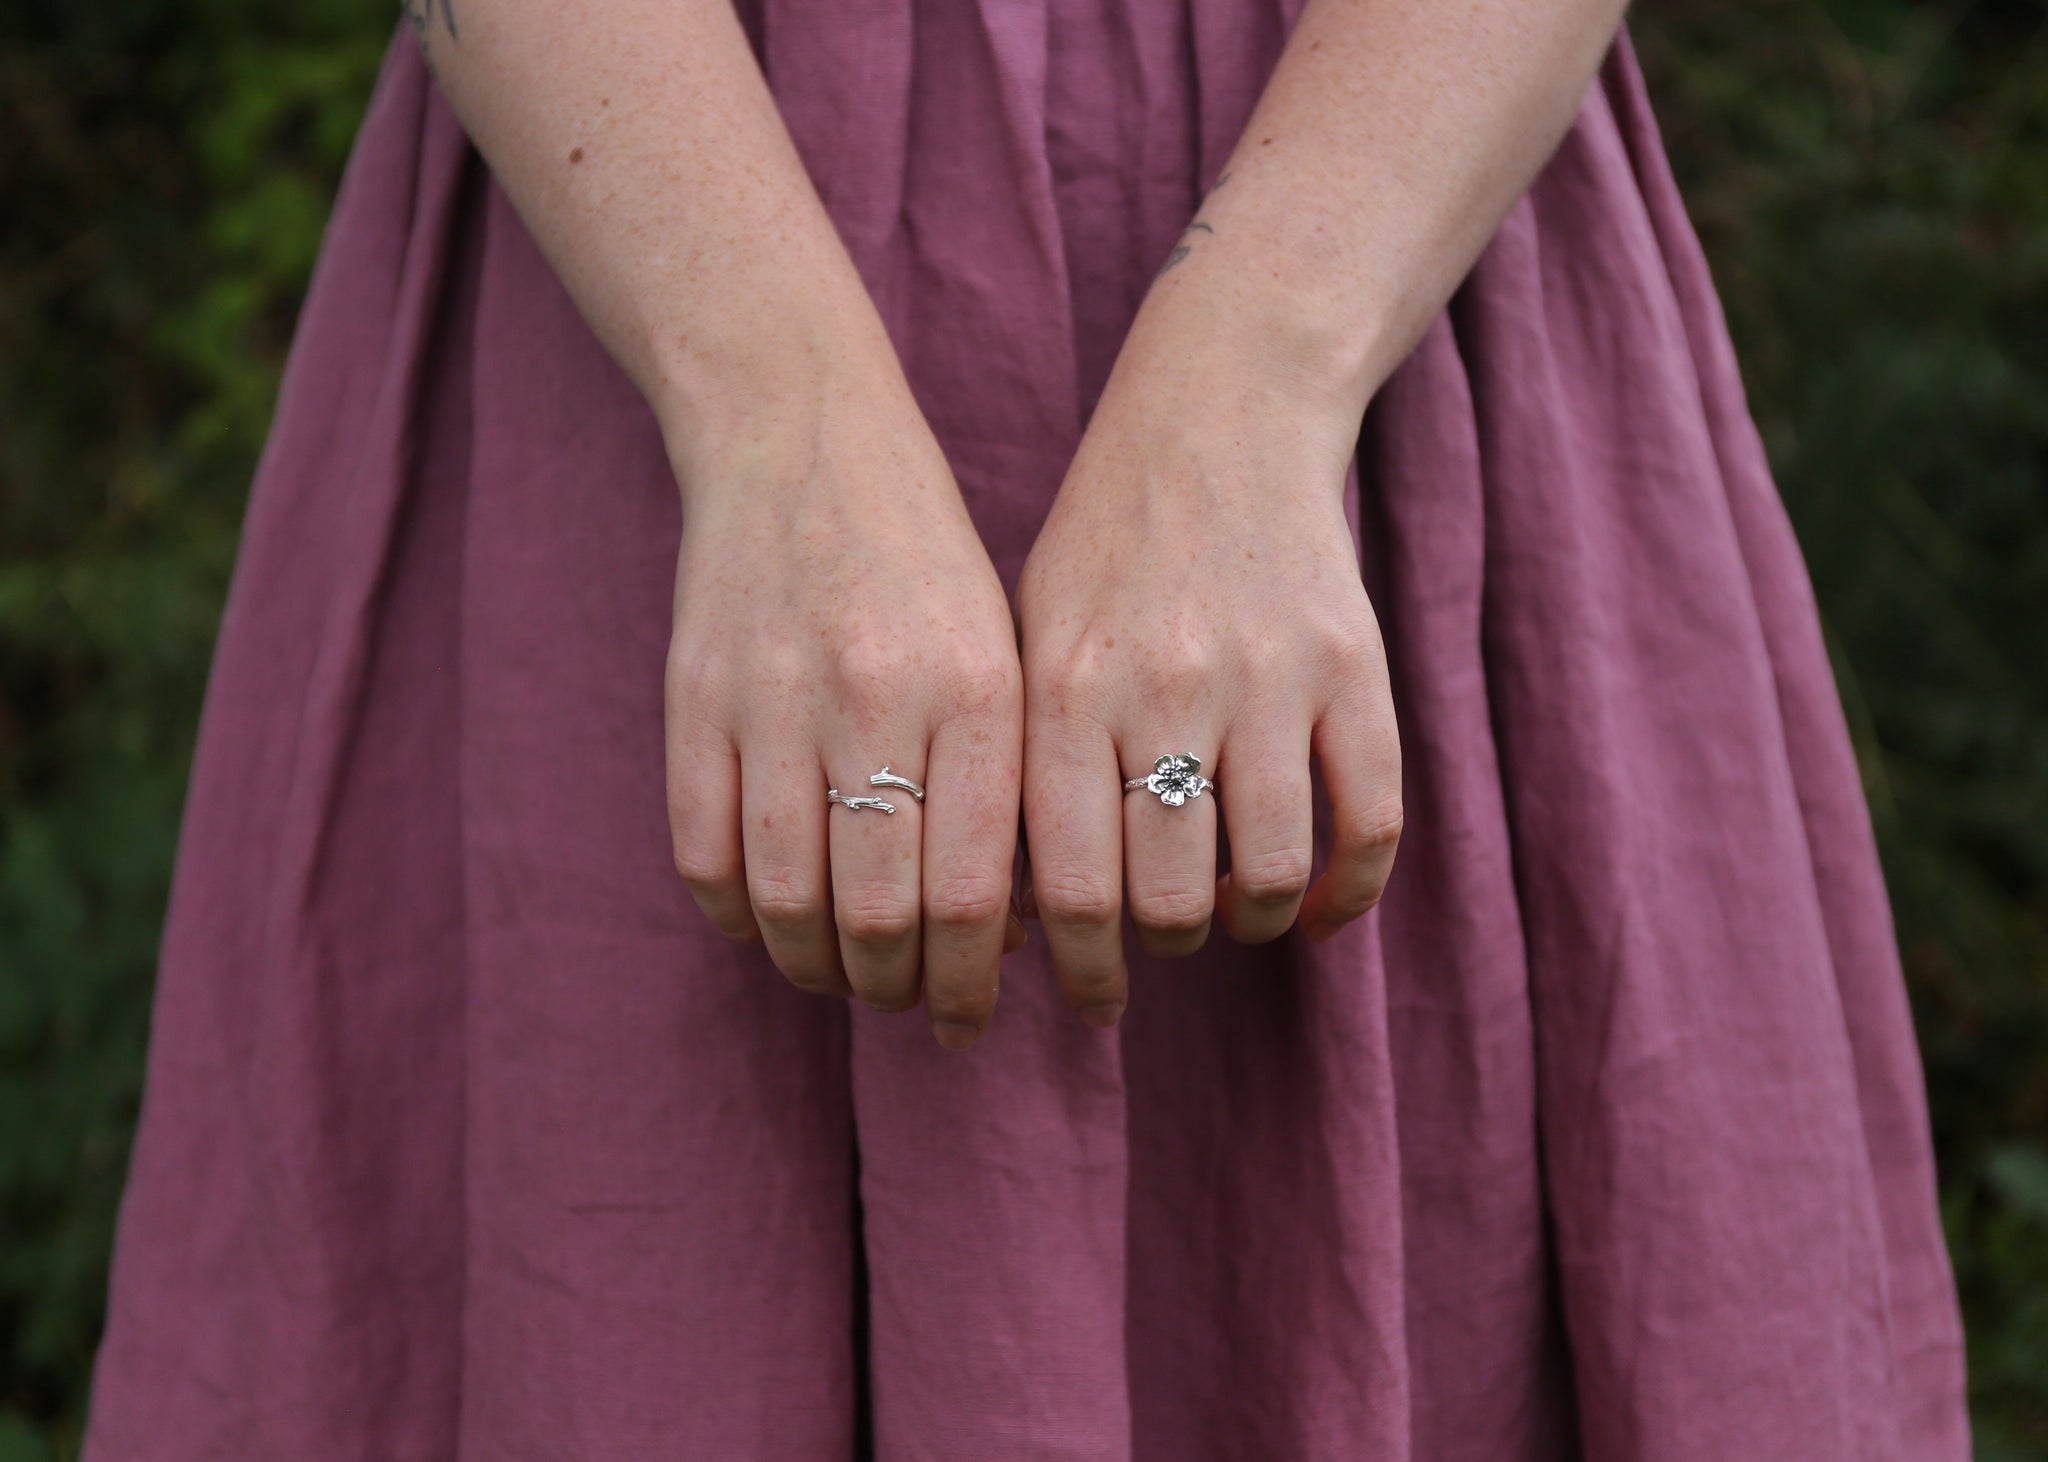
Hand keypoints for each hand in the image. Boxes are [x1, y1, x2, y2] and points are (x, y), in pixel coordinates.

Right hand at [663, 366, 1024, 1049]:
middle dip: (898, 991)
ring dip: (816, 967)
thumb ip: (1005, 786)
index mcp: (979, 691)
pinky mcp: (694, 698)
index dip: (969, 984)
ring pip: (786, 901)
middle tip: (907, 1007)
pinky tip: (765, 922)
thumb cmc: (924, 563)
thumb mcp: (998, 653)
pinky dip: (734, 915)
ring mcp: (775, 699)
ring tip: (842, 977)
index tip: (969, 1017)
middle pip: (881, 915)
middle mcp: (879, 699)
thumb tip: (998, 938)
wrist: (800, 437)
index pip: (974, 895)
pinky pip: (703, 854)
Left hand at [1017, 369, 1402, 1026]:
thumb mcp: (1030, 638)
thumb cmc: (1105, 549)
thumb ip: (1028, 767)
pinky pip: (1370, 823)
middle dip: (1159, 953)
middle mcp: (1165, 685)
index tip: (1089, 1000)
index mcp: (1065, 687)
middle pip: (1166, 900)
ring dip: (1251, 923)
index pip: (1068, 886)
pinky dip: (1348, 892)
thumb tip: (1029, 921)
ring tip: (1230, 911)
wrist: (1220, 419)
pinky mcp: (1353, 665)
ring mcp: (1269, 674)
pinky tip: (1319, 907)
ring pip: (1269, 875)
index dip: (1081, 970)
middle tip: (1156, 946)